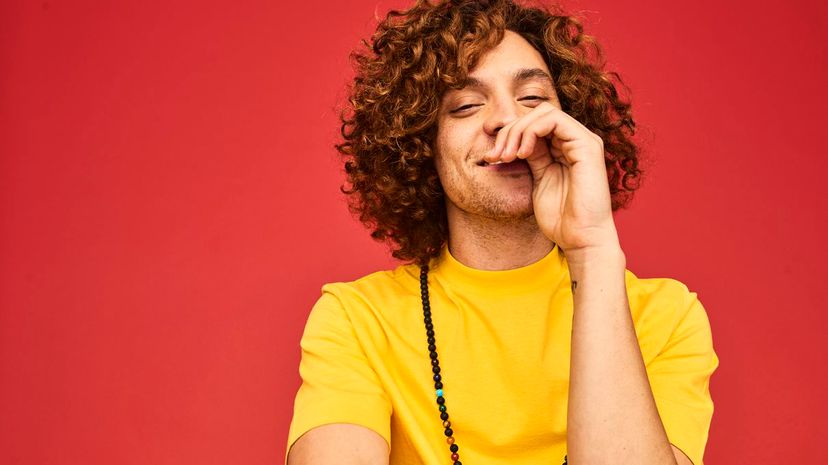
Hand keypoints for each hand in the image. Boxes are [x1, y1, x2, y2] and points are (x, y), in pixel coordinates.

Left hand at [482, 101, 619, 253]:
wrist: (580, 239)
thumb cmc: (561, 218)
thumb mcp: (538, 180)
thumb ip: (531, 158)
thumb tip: (512, 142)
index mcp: (565, 149)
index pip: (534, 125)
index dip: (509, 135)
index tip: (492, 158)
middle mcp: (576, 141)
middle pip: (536, 114)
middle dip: (509, 131)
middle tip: (496, 156)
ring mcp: (583, 141)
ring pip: (543, 112)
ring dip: (517, 130)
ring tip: (507, 156)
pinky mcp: (587, 145)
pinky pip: (554, 120)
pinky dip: (532, 131)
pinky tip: (522, 153)